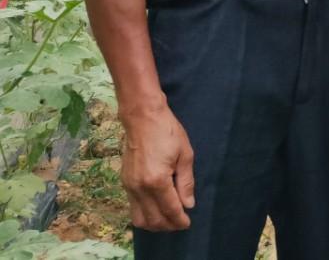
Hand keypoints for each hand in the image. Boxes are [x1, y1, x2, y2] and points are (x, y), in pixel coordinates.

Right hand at [120, 103, 194, 230]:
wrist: (142, 118)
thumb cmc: (168, 132)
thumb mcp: (185, 154)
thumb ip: (186, 182)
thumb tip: (188, 204)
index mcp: (157, 180)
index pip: (170, 209)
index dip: (180, 220)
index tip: (188, 223)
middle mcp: (140, 188)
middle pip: (153, 219)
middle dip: (168, 225)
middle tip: (180, 222)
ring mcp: (129, 186)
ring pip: (139, 218)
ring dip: (155, 223)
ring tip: (169, 219)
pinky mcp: (124, 183)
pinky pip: (133, 208)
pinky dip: (144, 214)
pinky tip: (156, 209)